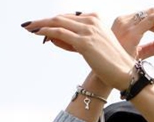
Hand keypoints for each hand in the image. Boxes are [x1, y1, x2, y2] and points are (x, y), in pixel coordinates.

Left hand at [22, 6, 153, 90]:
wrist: (125, 73)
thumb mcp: (92, 48)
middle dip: (42, 21)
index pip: (67, 17)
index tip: (38, 24)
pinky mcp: (84, 42)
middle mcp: (91, 21)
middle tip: (27, 24)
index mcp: (95, 19)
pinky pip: (60, 33)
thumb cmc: (110, 64)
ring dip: (40, 25)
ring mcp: (88, 30)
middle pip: (60, 17)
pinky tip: (38, 34)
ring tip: (28, 28)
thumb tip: (53, 38)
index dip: (51, 20)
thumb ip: (75, 41)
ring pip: (58, 22)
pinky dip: (47, 32)